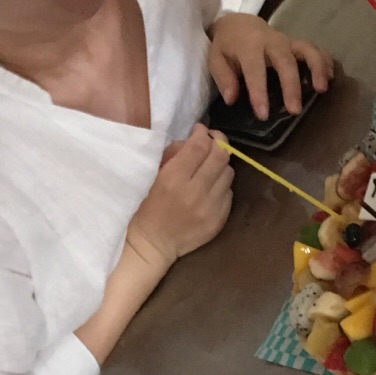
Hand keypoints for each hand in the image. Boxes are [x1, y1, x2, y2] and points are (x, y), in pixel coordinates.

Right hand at [127, 125, 233, 264]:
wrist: (152, 245)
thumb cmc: (145, 207)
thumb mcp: (151, 176)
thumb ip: (172, 155)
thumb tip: (193, 139)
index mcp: (173, 179)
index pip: (199, 146)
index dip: (203, 132)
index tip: (200, 129)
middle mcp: (195, 192)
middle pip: (220, 156)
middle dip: (218, 142)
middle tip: (212, 141)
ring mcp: (210, 208)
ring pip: (228, 173)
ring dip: (221, 165)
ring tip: (210, 166)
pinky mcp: (219, 220)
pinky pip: (229, 193)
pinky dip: (221, 185)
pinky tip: (210, 188)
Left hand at [208, 13, 332, 120]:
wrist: (238, 23)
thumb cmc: (227, 45)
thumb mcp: (215, 58)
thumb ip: (223, 77)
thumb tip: (232, 99)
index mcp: (248, 45)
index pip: (254, 69)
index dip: (258, 92)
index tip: (263, 114)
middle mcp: (271, 41)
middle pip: (285, 61)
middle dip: (291, 86)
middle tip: (295, 110)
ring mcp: (287, 41)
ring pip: (306, 50)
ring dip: (317, 68)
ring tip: (322, 89)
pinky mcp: (297, 43)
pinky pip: (315, 49)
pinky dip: (325, 61)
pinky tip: (331, 78)